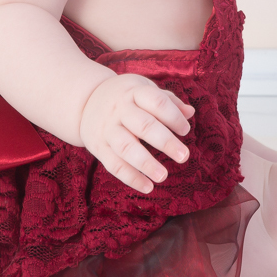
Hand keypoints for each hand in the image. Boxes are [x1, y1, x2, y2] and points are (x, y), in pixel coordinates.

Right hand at [79, 74, 194, 192]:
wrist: (86, 101)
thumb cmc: (126, 97)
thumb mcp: (143, 89)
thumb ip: (168, 101)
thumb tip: (190, 112)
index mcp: (134, 92)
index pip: (156, 101)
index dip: (173, 116)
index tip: (185, 130)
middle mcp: (119, 109)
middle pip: (143, 125)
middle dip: (165, 142)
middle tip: (184, 156)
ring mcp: (107, 128)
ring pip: (126, 147)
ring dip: (146, 163)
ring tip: (163, 176)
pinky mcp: (98, 146)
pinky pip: (114, 164)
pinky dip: (130, 178)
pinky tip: (148, 187)